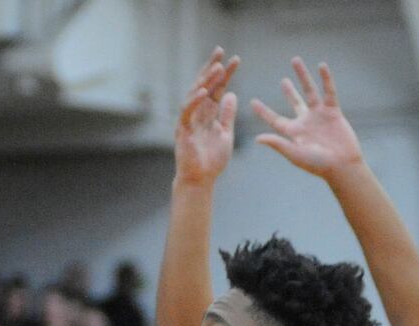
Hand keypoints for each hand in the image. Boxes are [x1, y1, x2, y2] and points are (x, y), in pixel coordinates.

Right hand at [175, 46, 239, 185]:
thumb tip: (231, 94)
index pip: (217, 88)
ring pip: (196, 94)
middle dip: (212, 68)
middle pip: (204, 85)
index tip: (236, 59)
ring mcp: (188, 120)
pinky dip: (195, 100)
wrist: (200, 180)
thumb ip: (227, 115)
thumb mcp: (225, 134)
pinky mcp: (183, 130)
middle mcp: (197, 112)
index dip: (225, 74)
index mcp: (208, 113)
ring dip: (206, 80)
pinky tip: (205, 91)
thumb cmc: (211, 161)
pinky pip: (187, 111)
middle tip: (221, 51)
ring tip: (217, 68)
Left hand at [252, 58, 362, 180]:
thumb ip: (278, 143)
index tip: (252, 101)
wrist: (342, 166)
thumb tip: (257, 139)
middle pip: (295, 103)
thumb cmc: (317, 164)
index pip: (276, 120)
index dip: (264, 112)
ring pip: (310, 91)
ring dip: (303, 76)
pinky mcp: (334, 112)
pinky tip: (322, 66)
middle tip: (283, 81)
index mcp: (295, 133)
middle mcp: (306, 122)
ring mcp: (320, 116)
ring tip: (296, 61)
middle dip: (289, 92)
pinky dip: (326, 79)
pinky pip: (329, 92)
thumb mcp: (295, 154)